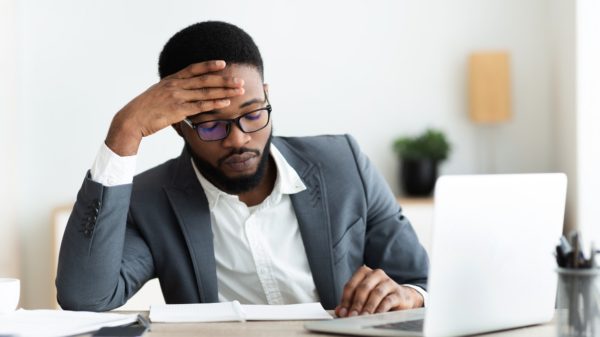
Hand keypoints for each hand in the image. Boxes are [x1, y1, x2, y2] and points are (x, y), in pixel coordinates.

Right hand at [105, 60, 244, 155]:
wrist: (131, 119)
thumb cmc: (145, 109)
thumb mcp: (158, 94)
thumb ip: (172, 91)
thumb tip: (183, 93)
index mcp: (171, 80)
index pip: (193, 69)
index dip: (209, 65)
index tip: (223, 63)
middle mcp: (175, 85)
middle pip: (205, 80)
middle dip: (224, 79)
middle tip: (239, 80)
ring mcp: (177, 97)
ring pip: (206, 92)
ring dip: (224, 91)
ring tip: (239, 91)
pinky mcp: (177, 110)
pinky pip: (200, 106)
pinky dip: (214, 104)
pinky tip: (226, 103)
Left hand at [334, 265, 423, 316]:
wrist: (401, 298)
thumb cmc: (378, 297)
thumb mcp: (363, 298)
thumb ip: (351, 303)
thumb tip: (340, 312)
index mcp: (364, 273)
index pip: (351, 285)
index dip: (345, 299)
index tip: (342, 312)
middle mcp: (376, 274)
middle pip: (363, 288)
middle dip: (356, 303)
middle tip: (352, 316)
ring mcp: (388, 282)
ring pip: (376, 293)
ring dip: (368, 306)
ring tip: (363, 317)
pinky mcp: (398, 292)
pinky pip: (388, 300)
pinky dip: (380, 308)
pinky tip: (376, 315)